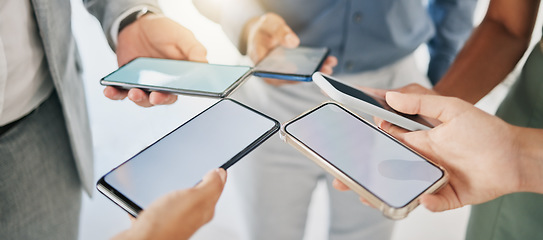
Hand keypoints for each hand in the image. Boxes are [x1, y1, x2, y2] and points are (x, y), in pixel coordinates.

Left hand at [105, 14, 206, 106]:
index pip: (184, 89)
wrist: (137, 26)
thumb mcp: (182, 35)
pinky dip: (115, 94)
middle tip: (155, 95)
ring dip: (138, 98)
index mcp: (181, 76)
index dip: (183, 93)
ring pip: (143, 99)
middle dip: (158, 99)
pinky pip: (121, 93)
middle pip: (163, 98)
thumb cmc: (163, 31)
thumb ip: (194, 49)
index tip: (180, 91)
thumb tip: (204, 63)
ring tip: (133, 92)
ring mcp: (145, 85)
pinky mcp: (128, 83)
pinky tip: (110, 91)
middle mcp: (164, 84)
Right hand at [113, 169, 226, 239]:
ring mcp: (172, 219)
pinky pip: (155, 207)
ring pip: (174, 199)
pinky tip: (146, 197)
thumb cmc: (165, 226)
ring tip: (164, 181)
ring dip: (169, 189)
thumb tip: (220, 174)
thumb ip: (210, 186)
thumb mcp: (194, 198)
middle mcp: (189, 216)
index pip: (214, 189)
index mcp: (203, 209)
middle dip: (192, 181)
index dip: (214, 175)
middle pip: (195, 194)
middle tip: (189, 170)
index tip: (212, 165)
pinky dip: (150, 201)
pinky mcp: (155, 223)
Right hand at [244, 13, 336, 85]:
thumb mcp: (269, 25)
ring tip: (329, 65)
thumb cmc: (264, 29)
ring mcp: (283, 73)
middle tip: (322, 70)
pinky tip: (327, 61)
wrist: (265, 32)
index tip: (299, 71)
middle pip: (290, 78)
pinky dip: (315, 67)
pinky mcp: (291, 70)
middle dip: (308, 75)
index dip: (287, 76)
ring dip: (315, 72)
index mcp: (261, 65)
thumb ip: (280, 32)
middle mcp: (272, 73)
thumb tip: (293, 42)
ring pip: (299, 76)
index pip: (274, 75)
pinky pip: (304, 71)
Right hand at [335, 92, 525, 211]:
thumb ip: (421, 101)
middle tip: (342, 179)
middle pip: (384, 167)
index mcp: (417, 137)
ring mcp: (430, 177)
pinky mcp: (445, 195)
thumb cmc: (484, 130)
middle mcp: (419, 157)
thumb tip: (390, 96)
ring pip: (399, 188)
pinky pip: (430, 203)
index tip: (345, 140)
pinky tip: (425, 199)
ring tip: (367, 197)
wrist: (515, 156)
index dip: (365, 138)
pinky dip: (427, 203)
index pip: (384, 137)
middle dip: (361, 173)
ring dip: (382, 194)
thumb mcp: (452, 108)